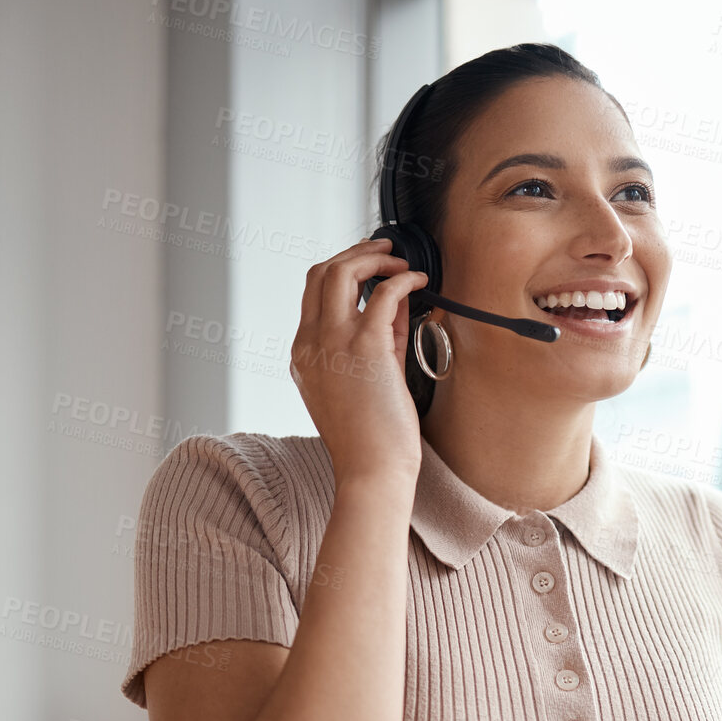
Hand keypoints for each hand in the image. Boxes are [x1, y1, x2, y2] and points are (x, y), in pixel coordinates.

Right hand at [290, 237, 431, 482]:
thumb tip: (395, 305)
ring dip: (373, 256)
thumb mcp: (363, 381)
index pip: (312, 296)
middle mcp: (310, 343)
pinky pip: (382, 293)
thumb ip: (375, 341)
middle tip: (383, 249)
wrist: (372, 471)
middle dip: (353, 252)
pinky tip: (418, 280)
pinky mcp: (365, 345)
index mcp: (303, 355)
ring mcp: (333, 342)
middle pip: (319, 273)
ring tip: (398, 259)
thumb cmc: (371, 439)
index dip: (342, 273)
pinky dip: (402, 278)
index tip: (369, 270)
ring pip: (340, 271)